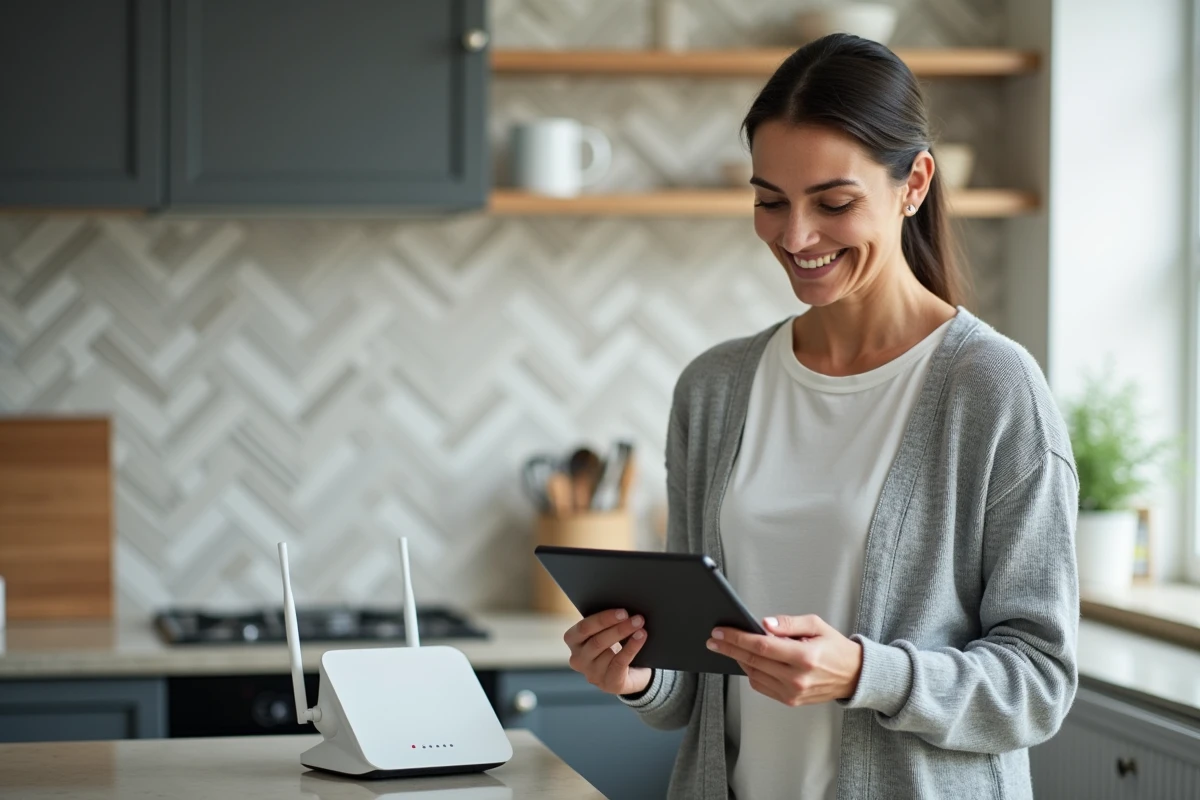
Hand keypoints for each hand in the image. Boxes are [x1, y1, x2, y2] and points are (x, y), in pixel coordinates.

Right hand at [564, 608, 651, 695]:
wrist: (630, 673)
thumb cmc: (614, 645)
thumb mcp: (605, 632)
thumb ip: (606, 622)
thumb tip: (622, 610)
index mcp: (573, 640)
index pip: (583, 628)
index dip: (603, 619)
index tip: (623, 612)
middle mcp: (578, 659)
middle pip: (596, 641)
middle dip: (618, 627)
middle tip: (637, 618)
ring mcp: (591, 674)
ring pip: (608, 652)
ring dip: (627, 637)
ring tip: (642, 628)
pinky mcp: (608, 684)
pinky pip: (619, 663)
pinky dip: (631, 649)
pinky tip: (640, 639)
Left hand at [707, 614, 862, 706]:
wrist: (854, 676)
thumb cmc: (835, 648)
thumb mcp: (816, 625)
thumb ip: (789, 623)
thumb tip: (764, 624)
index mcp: (804, 657)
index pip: (762, 646)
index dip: (737, 638)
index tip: (720, 632)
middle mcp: (797, 678)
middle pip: (753, 661)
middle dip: (729, 648)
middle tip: (713, 639)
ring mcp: (793, 693)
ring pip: (753, 675)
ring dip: (738, 660)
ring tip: (730, 646)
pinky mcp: (790, 701)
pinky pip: (761, 686)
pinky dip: (751, 672)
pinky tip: (748, 660)